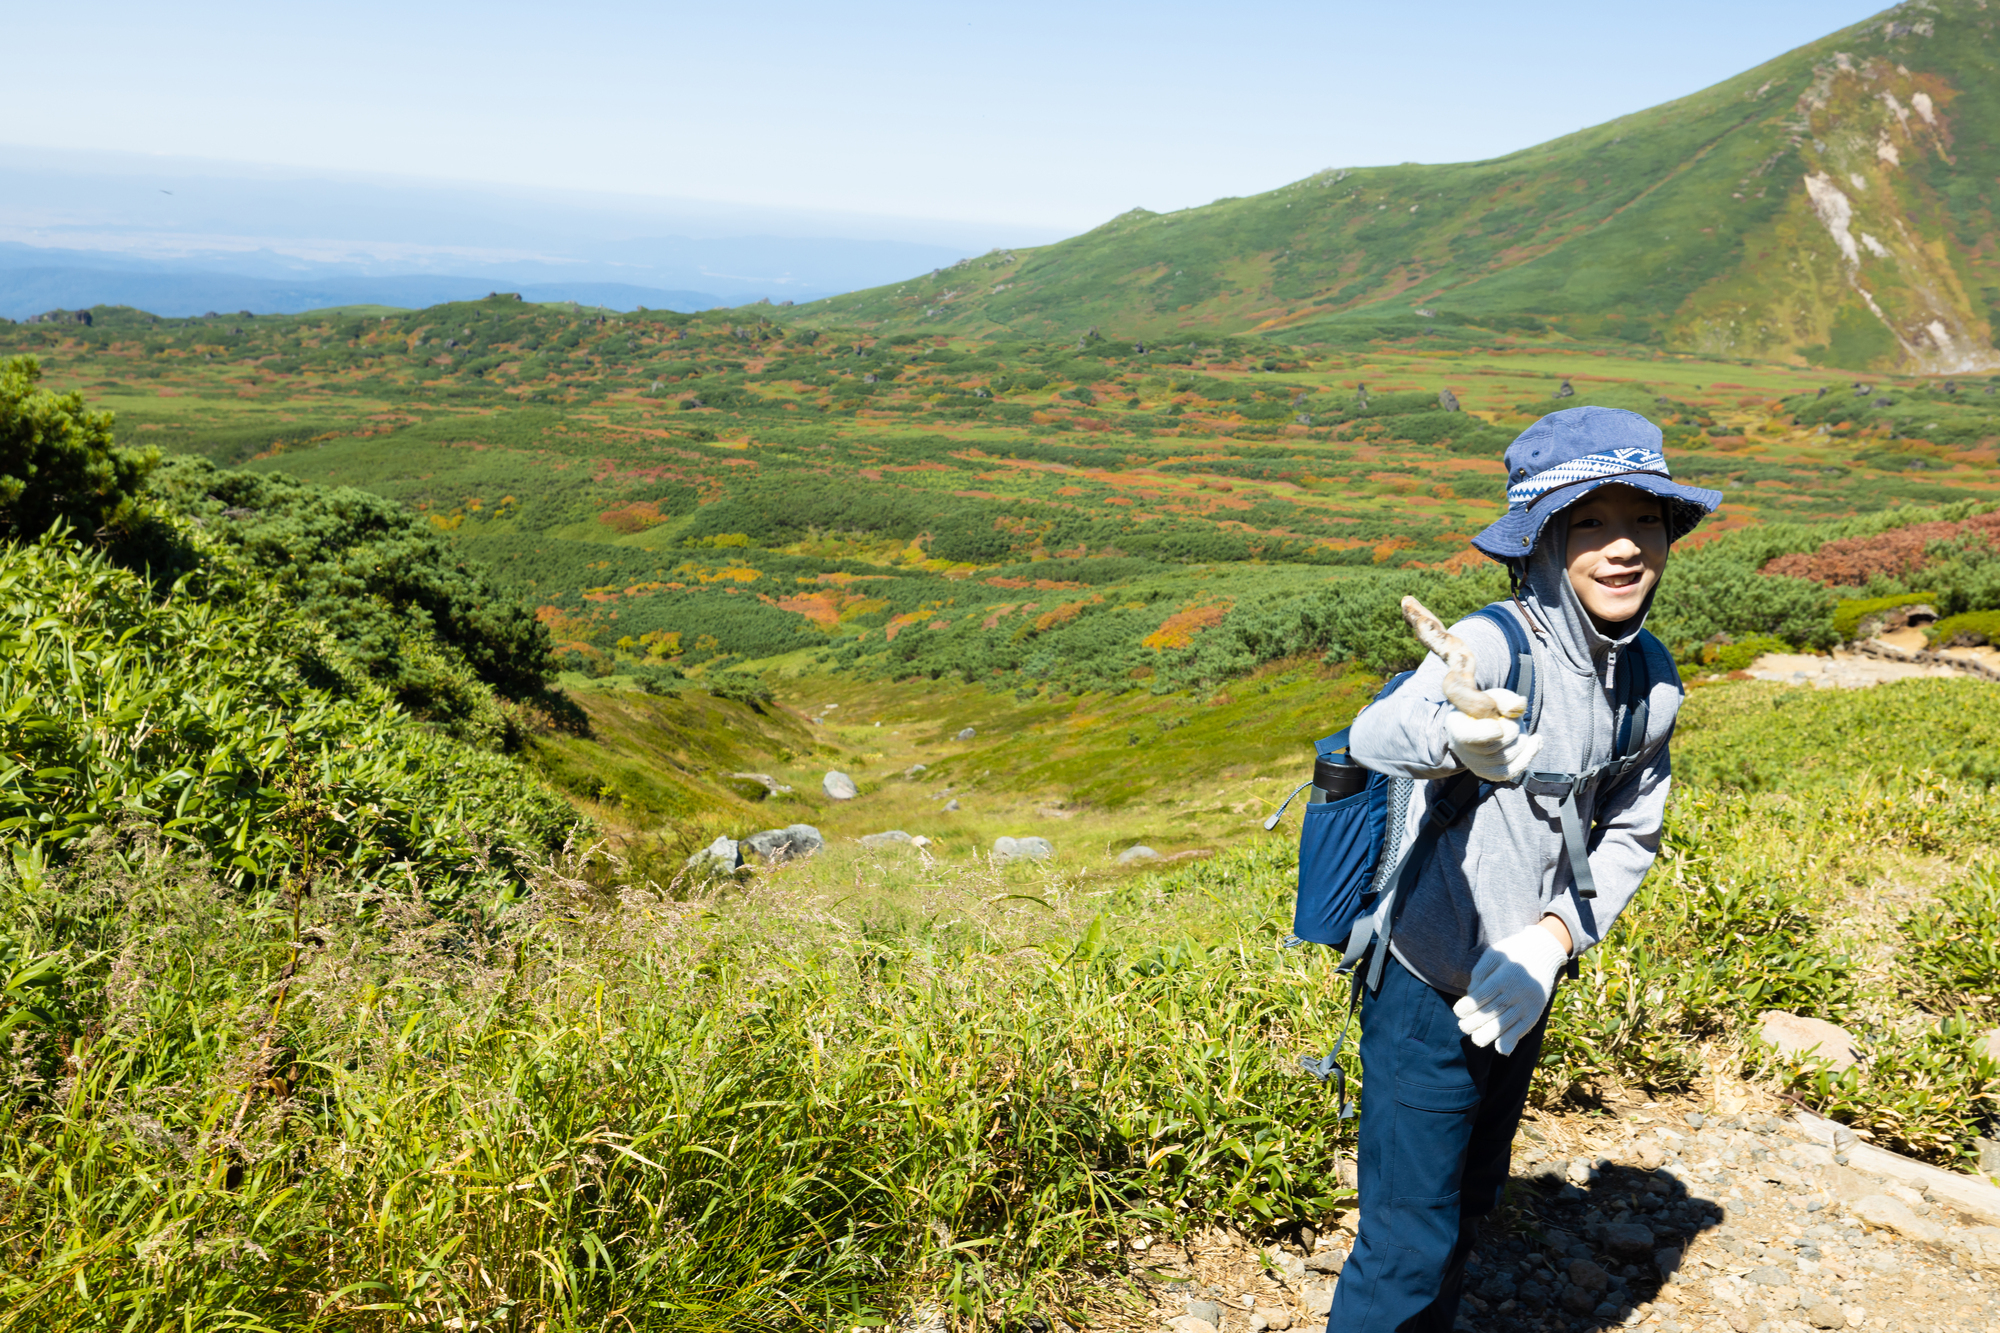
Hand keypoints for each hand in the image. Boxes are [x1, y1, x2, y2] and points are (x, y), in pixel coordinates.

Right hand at [1444, 708, 1543, 782]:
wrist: (1478, 723)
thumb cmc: (1485, 707)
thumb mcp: (1492, 697)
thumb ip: (1505, 699)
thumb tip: (1520, 705)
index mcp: (1456, 725)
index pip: (1469, 736)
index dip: (1488, 732)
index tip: (1500, 726)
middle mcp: (1461, 749)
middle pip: (1495, 746)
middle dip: (1514, 730)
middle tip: (1514, 719)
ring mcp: (1474, 764)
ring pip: (1507, 758)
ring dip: (1522, 740)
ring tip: (1521, 728)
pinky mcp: (1489, 773)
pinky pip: (1511, 771)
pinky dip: (1528, 755)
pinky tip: (1536, 742)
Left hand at [1452, 921, 1568, 1054]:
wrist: (1545, 953)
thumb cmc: (1513, 953)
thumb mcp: (1494, 954)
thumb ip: (1480, 972)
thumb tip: (1471, 994)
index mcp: (1505, 976)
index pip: (1483, 995)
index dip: (1468, 1006)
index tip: (1458, 1011)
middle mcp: (1517, 992)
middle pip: (1492, 1012)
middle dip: (1474, 1023)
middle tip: (1463, 1026)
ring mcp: (1527, 1004)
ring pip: (1506, 1024)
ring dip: (1488, 1035)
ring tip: (1476, 1039)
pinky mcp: (1535, 1012)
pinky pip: (1523, 1030)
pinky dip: (1512, 1041)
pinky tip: (1500, 1049)